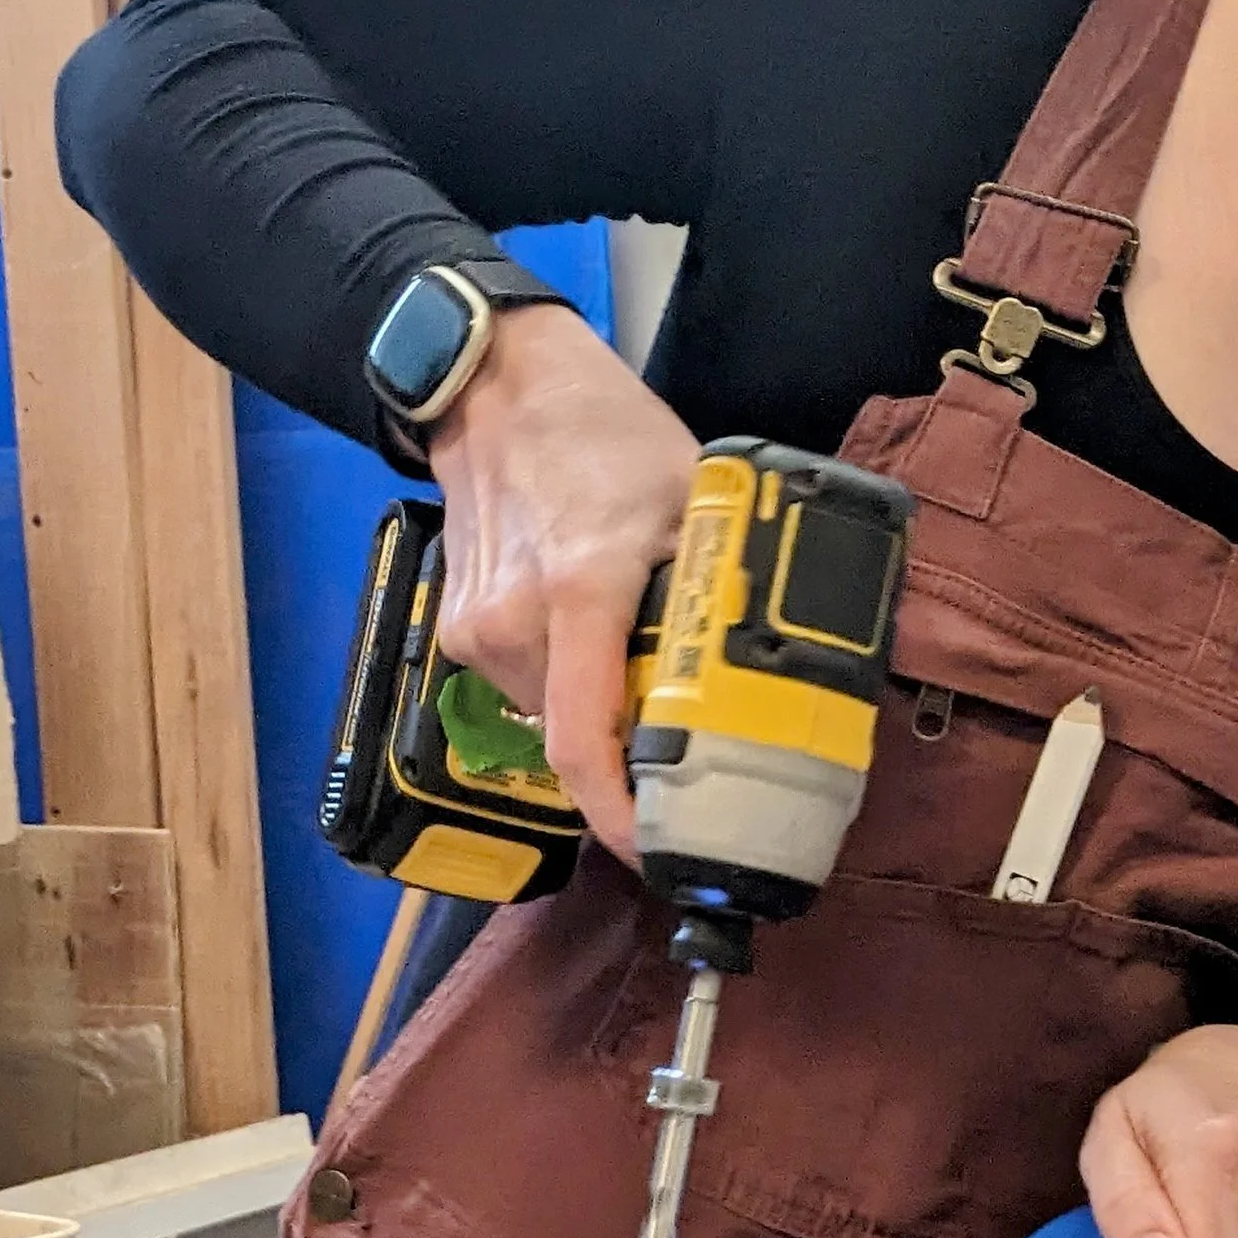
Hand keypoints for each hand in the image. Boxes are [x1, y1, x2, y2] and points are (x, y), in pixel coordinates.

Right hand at [427, 303, 697, 861]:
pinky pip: (530, 686)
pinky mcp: (463, 629)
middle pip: (581, 737)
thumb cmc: (603, 434)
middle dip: (636, 750)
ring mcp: (480, 629)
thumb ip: (720, 584)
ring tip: (644, 656)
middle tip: (691, 735)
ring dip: (605, 708)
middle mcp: (517, 623)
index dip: (620, 815)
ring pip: (555, 715)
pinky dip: (572, 680)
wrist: (497, 388)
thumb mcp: (690, 498)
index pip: (586, 742)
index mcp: (582, 590)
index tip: (661, 849)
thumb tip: (774, 668)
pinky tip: (597, 634)